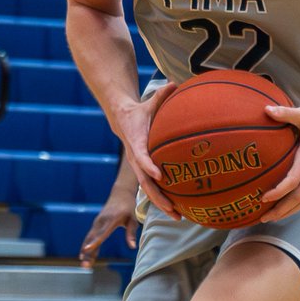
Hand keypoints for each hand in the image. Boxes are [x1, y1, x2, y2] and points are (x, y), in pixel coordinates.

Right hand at [79, 186, 138, 267]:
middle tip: (85, 265)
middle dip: (88, 252)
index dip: (94, 243)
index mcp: (111, 220)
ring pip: (89, 238)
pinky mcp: (96, 224)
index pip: (102, 234)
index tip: (87, 250)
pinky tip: (85, 256)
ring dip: (86, 251)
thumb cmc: (128, 207)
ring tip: (84, 264)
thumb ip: (131, 233)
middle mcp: (101, 221)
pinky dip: (87, 245)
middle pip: (93, 238)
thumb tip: (132, 247)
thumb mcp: (133, 219)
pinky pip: (91, 236)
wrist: (120, 193)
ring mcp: (97, 222)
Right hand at [118, 82, 181, 219]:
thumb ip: (161, 95)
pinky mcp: (143, 171)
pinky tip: (178, 209)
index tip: (160, 175)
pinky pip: (152, 187)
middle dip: (158, 197)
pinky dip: (162, 199)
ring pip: (148, 190)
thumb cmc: (139, 111)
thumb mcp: (149, 102)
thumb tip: (174, 83)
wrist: (121, 119)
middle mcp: (136, 159)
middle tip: (173, 209)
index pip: (141, 157)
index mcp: (136, 142)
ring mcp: (139, 167)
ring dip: (162, 204)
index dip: (149, 166)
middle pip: (145, 182)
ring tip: (178, 217)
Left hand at [260, 100, 299, 220]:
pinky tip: (289, 206)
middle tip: (263, 218)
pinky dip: (299, 203)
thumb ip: (285, 113)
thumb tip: (265, 110)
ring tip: (274, 217)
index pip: (293, 181)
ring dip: (290, 211)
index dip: (278, 192)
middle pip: (298, 197)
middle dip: (281, 210)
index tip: (263, 198)